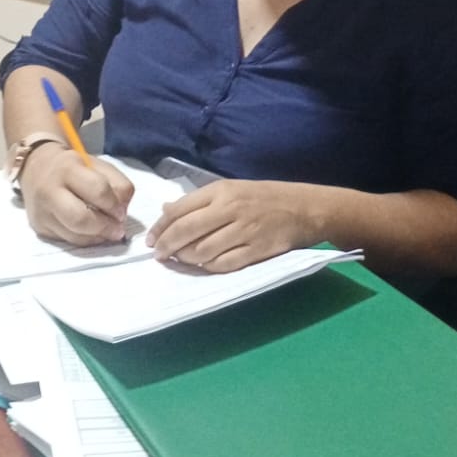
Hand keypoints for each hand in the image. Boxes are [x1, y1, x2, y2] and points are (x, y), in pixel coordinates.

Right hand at [20, 146, 134, 246]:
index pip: (97, 190)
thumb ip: (117, 182)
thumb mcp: (96, 164)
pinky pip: (68, 241)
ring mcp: (42, 213)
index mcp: (67, 168)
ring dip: (98, 237)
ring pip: (75, 236)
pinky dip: (86, 240)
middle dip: (105, 228)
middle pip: (81, 219)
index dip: (114, 205)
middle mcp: (50, 191)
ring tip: (108, 232)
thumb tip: (123, 209)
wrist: (35, 168)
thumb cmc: (72, 167)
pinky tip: (94, 233)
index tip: (122, 212)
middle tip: (118, 229)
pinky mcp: (40, 228)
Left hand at [147, 180, 320, 272]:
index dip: (160, 226)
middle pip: (187, 230)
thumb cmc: (265, 197)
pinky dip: (208, 267)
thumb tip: (167, 210)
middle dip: (167, 245)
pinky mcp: (257, 250)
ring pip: (203, 250)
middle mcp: (231, 208)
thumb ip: (199, 200)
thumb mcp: (232, 189)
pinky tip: (202, 266)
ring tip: (179, 260)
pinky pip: (224, 264)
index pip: (180, 209)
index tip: (151, 239)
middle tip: (159, 255)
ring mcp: (244, 230)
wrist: (305, 208)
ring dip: (186, 258)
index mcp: (221, 191)